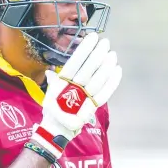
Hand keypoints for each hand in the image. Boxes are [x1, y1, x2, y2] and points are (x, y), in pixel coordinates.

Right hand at [31, 32, 121, 157]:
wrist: (57, 130)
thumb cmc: (54, 109)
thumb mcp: (50, 94)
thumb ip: (54, 82)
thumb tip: (50, 72)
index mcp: (60, 84)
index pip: (74, 63)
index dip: (84, 50)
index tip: (92, 37)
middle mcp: (71, 90)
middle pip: (88, 70)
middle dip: (98, 54)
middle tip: (105, 42)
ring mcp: (82, 100)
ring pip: (98, 80)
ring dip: (106, 66)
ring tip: (112, 54)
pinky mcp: (92, 108)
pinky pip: (105, 93)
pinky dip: (112, 82)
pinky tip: (117, 70)